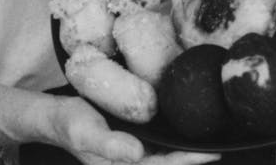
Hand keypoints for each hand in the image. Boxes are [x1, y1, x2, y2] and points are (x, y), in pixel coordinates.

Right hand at [51, 96, 217, 164]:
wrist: (54, 115)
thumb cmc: (68, 124)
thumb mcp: (85, 132)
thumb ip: (109, 145)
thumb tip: (137, 153)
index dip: (187, 162)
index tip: (211, 154)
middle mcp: (130, 163)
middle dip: (193, 159)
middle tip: (221, 147)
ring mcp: (132, 153)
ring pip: (166, 156)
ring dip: (186, 151)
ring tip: (211, 139)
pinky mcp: (132, 142)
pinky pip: (158, 146)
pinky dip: (174, 142)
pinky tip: (187, 130)